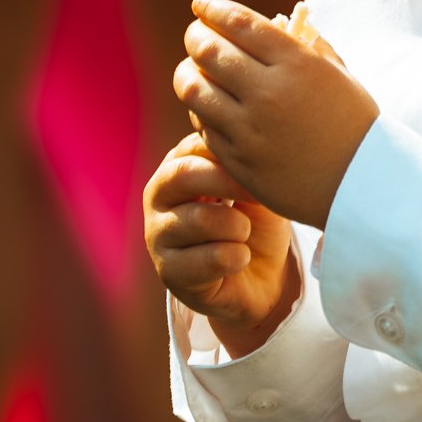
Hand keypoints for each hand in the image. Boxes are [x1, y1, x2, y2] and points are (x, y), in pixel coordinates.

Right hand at [143, 133, 298, 356]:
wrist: (261, 278)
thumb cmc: (256, 221)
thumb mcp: (256, 186)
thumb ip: (245, 163)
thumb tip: (247, 144)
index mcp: (179, 165)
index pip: (194, 144)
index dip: (230, 153)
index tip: (262, 165)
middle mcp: (159, 195)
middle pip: (183, 174)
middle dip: (229, 183)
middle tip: (258, 197)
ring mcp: (158, 234)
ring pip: (199, 219)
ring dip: (237, 227)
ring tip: (245, 233)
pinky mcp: (168, 272)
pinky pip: (208, 258)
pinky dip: (236, 257)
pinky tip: (242, 257)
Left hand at [173, 0, 378, 226]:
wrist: (363, 183)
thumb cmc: (354, 123)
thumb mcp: (338, 73)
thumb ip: (305, 45)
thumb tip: (276, 23)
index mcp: (296, 64)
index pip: (239, 23)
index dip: (213, 8)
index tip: (202, 2)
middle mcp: (269, 94)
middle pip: (209, 52)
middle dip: (195, 35)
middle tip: (196, 33)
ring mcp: (250, 130)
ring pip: (196, 91)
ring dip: (187, 73)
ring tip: (191, 69)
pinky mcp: (239, 161)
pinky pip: (203, 127)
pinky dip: (199, 110)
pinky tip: (206, 104)